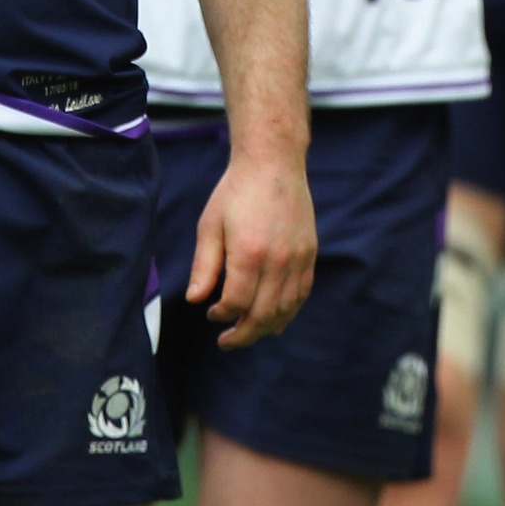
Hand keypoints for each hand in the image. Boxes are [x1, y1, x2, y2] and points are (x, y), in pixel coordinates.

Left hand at [184, 140, 316, 346]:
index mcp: (249, 253)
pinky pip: (301, 295)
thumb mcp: (210, 225)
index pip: (238, 303)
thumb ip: (204, 266)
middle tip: (226, 342)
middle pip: (263, 314)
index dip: (223, 316)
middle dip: (243, 334)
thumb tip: (195, 299)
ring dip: (265, 328)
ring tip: (247, 332)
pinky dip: (288, 312)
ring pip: (285, 310)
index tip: (211, 314)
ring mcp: (298, 259)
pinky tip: (273, 318)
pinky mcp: (309, 255)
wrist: (273, 163)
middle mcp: (278, 260)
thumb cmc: (236, 192)